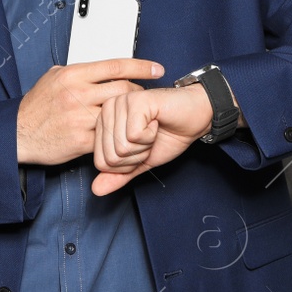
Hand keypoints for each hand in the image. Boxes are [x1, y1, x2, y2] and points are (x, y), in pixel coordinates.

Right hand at [16, 58, 164, 165]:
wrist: (19, 134)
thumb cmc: (36, 107)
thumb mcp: (53, 78)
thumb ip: (77, 72)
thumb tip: (100, 68)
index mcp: (72, 75)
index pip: (116, 66)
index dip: (141, 66)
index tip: (156, 69)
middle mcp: (77, 95)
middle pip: (123, 88)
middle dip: (139, 92)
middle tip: (144, 95)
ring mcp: (80, 118)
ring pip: (119, 113)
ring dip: (130, 115)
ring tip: (133, 115)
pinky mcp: (82, 141)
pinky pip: (109, 136)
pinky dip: (119, 134)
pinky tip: (121, 133)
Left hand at [91, 83, 214, 195]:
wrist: (195, 118)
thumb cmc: (168, 135)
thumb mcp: (141, 162)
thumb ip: (119, 175)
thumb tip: (96, 190)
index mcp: (103, 124)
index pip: (101, 163)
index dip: (127, 164)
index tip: (141, 147)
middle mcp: (107, 110)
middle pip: (111, 157)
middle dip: (137, 156)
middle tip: (149, 139)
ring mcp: (120, 103)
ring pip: (122, 147)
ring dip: (145, 146)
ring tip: (153, 129)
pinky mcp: (135, 101)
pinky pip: (134, 136)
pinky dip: (150, 136)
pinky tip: (156, 122)